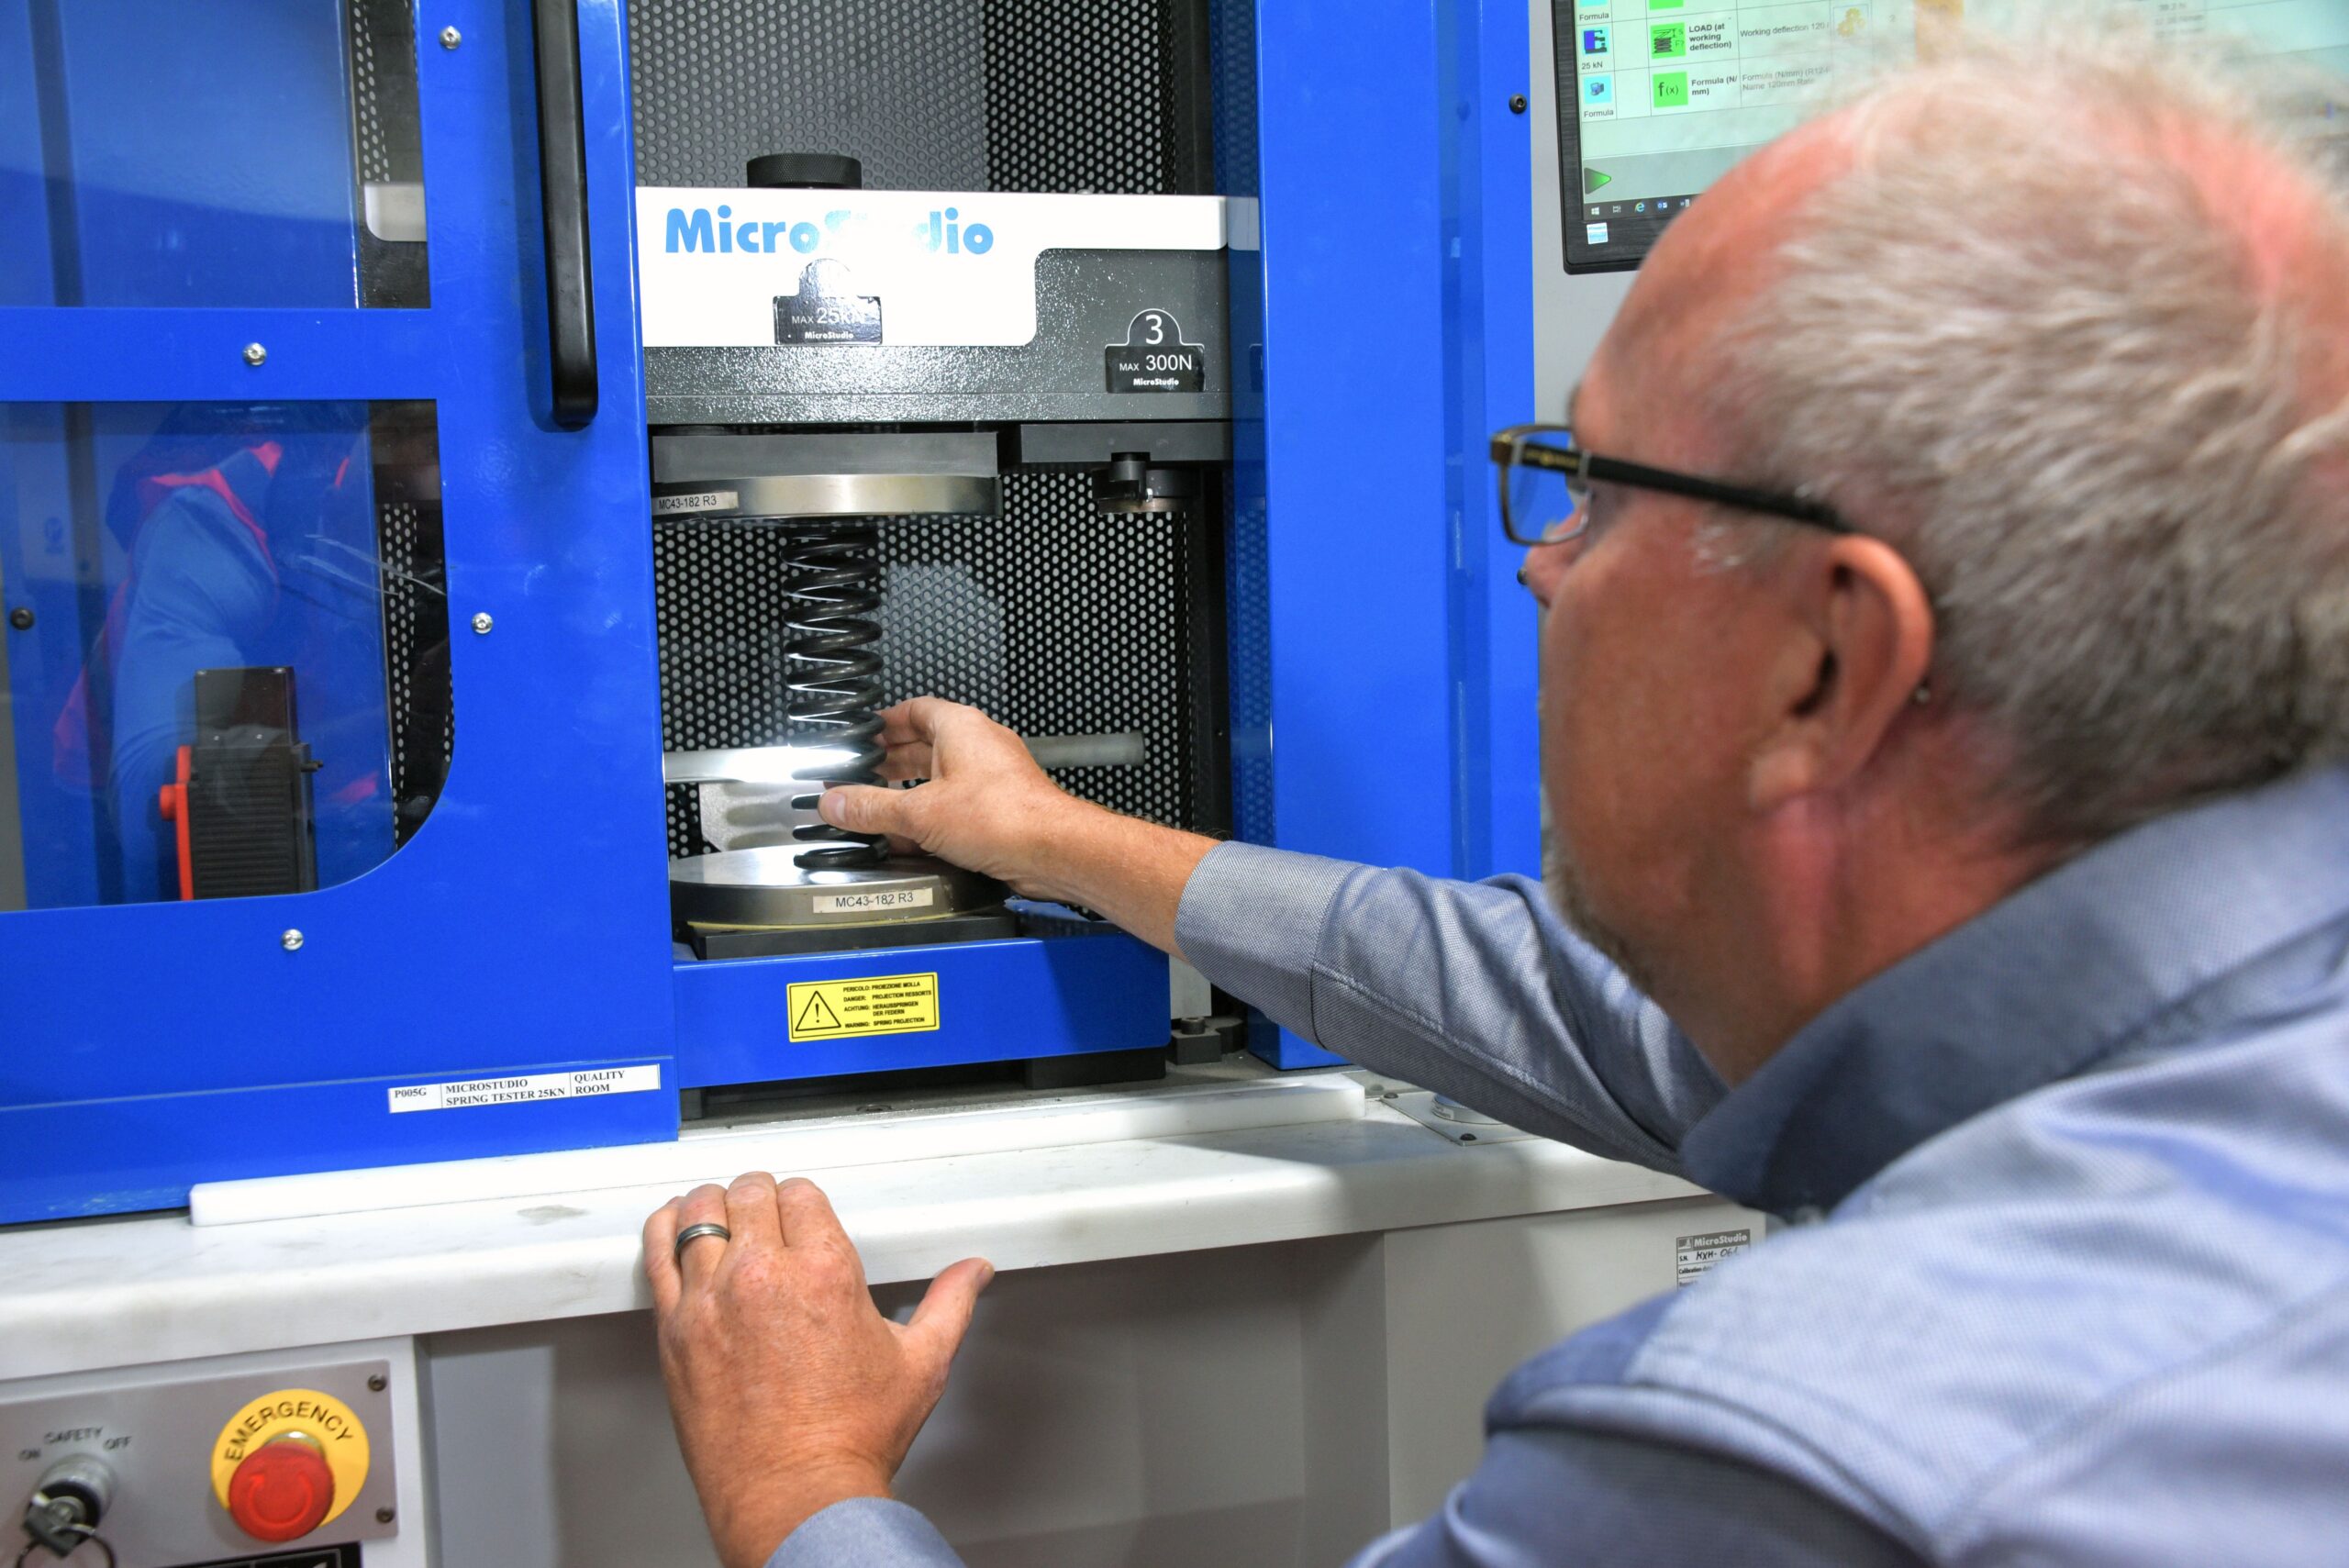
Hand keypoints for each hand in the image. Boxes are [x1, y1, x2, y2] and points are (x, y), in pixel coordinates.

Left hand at [644, 1173, 993, 1567]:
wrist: (796, 1495)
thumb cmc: (852, 1439)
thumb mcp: (920, 1364)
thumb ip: (948, 1304)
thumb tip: (972, 1273)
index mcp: (826, 1272)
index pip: (802, 1194)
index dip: (803, 1200)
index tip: (803, 1214)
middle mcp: (764, 1275)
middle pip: (750, 1193)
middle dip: (761, 1196)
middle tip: (765, 1211)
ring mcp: (712, 1299)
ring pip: (699, 1212)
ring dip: (712, 1205)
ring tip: (718, 1211)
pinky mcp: (675, 1329)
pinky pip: (657, 1254)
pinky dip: (663, 1230)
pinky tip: (672, 1228)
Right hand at [816, 697, 1094, 899]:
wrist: (1052, 850)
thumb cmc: (1005, 816)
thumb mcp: (919, 812)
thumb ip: (871, 807)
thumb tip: (837, 802)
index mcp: (960, 727)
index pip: (915, 709)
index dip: (885, 722)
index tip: (863, 735)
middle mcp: (979, 746)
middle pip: (925, 745)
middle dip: (891, 761)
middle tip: (862, 773)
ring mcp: (993, 777)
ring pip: (941, 777)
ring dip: (910, 792)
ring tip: (880, 807)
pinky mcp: (1000, 808)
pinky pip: (957, 804)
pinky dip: (932, 816)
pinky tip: (911, 838)